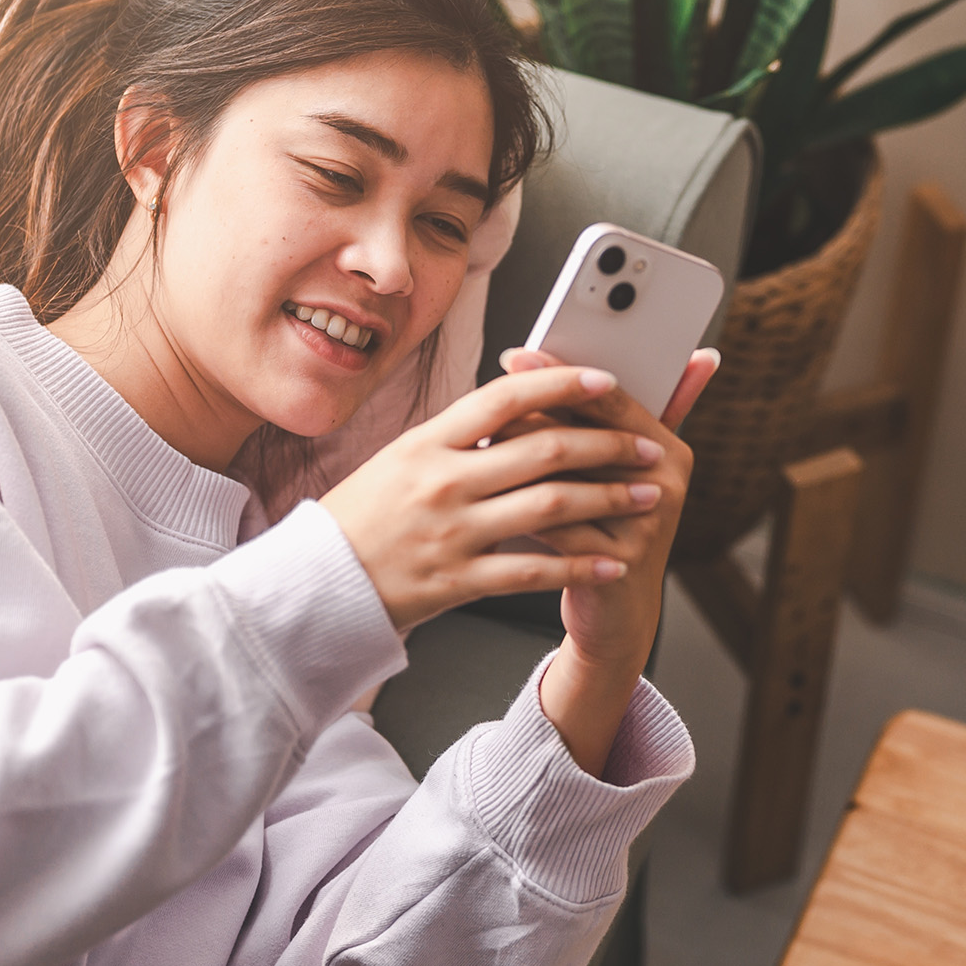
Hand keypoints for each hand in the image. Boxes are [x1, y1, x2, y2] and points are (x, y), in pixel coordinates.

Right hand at [318, 365, 664, 631]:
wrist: (318, 585)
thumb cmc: (364, 518)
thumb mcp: (401, 460)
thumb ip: (458, 437)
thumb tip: (515, 405)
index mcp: (428, 443)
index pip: (505, 398)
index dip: (560, 384)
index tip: (605, 380)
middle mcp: (443, 482)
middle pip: (543, 450)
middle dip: (608, 445)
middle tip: (647, 445)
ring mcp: (452, 532)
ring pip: (551, 506)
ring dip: (609, 499)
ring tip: (647, 496)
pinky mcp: (458, 581)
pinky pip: (533, 570)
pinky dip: (579, 566)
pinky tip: (611, 564)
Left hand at [501, 347, 719, 774]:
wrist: (616, 610)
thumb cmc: (603, 527)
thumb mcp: (615, 469)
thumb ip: (613, 412)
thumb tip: (635, 352)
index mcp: (668, 446)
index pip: (613, 397)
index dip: (560, 375)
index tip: (516, 354)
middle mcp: (667, 482)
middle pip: (589, 435)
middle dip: (531, 415)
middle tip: (482, 405)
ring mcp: (647, 526)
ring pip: (571, 481)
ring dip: (519, 463)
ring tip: (479, 449)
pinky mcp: (620, 564)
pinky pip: (560, 531)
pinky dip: (519, 513)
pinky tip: (488, 501)